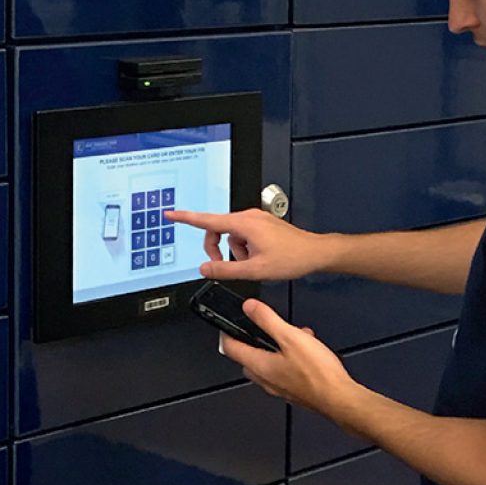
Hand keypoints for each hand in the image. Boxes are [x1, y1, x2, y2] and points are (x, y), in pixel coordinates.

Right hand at [164, 207, 327, 280]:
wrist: (314, 253)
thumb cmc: (292, 258)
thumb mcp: (255, 270)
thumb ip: (226, 270)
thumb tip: (205, 268)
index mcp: (244, 224)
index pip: (207, 220)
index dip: (186, 218)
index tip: (171, 214)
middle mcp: (248, 217)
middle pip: (218, 230)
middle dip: (217, 248)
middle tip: (222, 266)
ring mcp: (256, 220)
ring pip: (232, 236)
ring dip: (235, 251)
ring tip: (253, 263)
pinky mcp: (262, 225)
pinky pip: (243, 236)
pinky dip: (245, 248)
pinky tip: (259, 258)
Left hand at [220, 298, 356, 416]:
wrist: (339, 398)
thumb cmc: (317, 373)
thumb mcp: (291, 337)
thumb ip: (268, 320)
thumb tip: (249, 307)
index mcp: (260, 365)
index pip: (231, 349)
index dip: (226, 334)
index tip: (225, 325)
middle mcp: (266, 379)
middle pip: (247, 358)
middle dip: (253, 341)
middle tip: (259, 329)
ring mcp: (279, 387)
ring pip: (267, 364)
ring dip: (275, 349)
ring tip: (293, 337)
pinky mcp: (293, 391)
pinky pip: (282, 372)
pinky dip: (288, 359)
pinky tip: (306, 351)